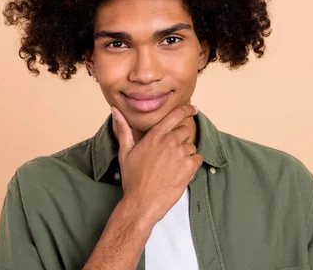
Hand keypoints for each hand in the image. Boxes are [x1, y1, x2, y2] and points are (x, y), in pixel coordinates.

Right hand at [110, 104, 203, 225]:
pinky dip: (192, 165)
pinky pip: (197, 159)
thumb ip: (123, 129)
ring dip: (185, 154)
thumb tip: (115, 110)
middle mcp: (169, 141)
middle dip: (181, 139)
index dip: (186, 110)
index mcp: (155, 135)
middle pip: (185, 131)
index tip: (193, 109)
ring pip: (191, 147)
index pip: (175, 115)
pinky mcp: (189, 167)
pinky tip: (179, 173)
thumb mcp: (125, 152)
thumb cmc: (133, 178)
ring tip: (172, 167)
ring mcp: (180, 154)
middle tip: (171, 154)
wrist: (142, 202)